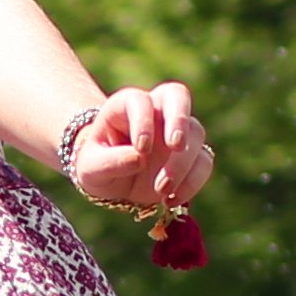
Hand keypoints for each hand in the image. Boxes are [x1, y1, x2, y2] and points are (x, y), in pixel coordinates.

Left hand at [61, 82, 213, 213]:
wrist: (112, 181)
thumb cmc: (97, 166)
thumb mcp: (91, 168)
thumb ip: (109, 162)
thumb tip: (138, 158)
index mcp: (126, 106)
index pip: (140, 101)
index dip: (143, 121)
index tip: (141, 149)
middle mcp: (156, 111)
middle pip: (178, 96)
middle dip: (179, 120)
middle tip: (176, 146)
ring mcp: (177, 131)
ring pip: (195, 133)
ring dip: (182, 164)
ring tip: (161, 191)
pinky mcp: (192, 154)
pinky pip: (204, 162)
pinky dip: (192, 182)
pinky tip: (171, 199)